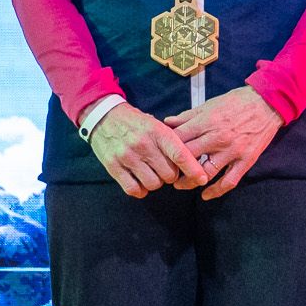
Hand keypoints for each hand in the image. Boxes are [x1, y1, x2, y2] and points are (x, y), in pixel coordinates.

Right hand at [83, 99, 205, 198]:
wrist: (103, 116)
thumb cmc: (134, 122)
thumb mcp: (155, 124)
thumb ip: (171, 141)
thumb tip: (191, 161)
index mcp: (156, 131)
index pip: (179, 154)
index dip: (193, 169)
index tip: (202, 178)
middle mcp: (142, 144)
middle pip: (169, 175)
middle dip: (171, 175)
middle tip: (164, 167)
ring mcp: (127, 156)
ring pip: (153, 184)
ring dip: (155, 182)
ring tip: (150, 172)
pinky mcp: (113, 166)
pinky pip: (133, 189)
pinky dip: (140, 190)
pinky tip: (139, 181)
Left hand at [168, 87, 283, 198]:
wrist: (267, 103)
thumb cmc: (237, 101)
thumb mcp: (210, 104)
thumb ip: (188, 116)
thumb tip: (168, 122)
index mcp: (207, 121)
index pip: (179, 138)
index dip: (166, 147)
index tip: (160, 153)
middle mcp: (218, 138)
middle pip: (188, 157)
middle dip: (174, 166)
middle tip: (166, 171)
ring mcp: (232, 151)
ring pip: (206, 173)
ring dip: (190, 182)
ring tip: (180, 185)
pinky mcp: (245, 160)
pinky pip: (229, 181)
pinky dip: (216, 191)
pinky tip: (205, 195)